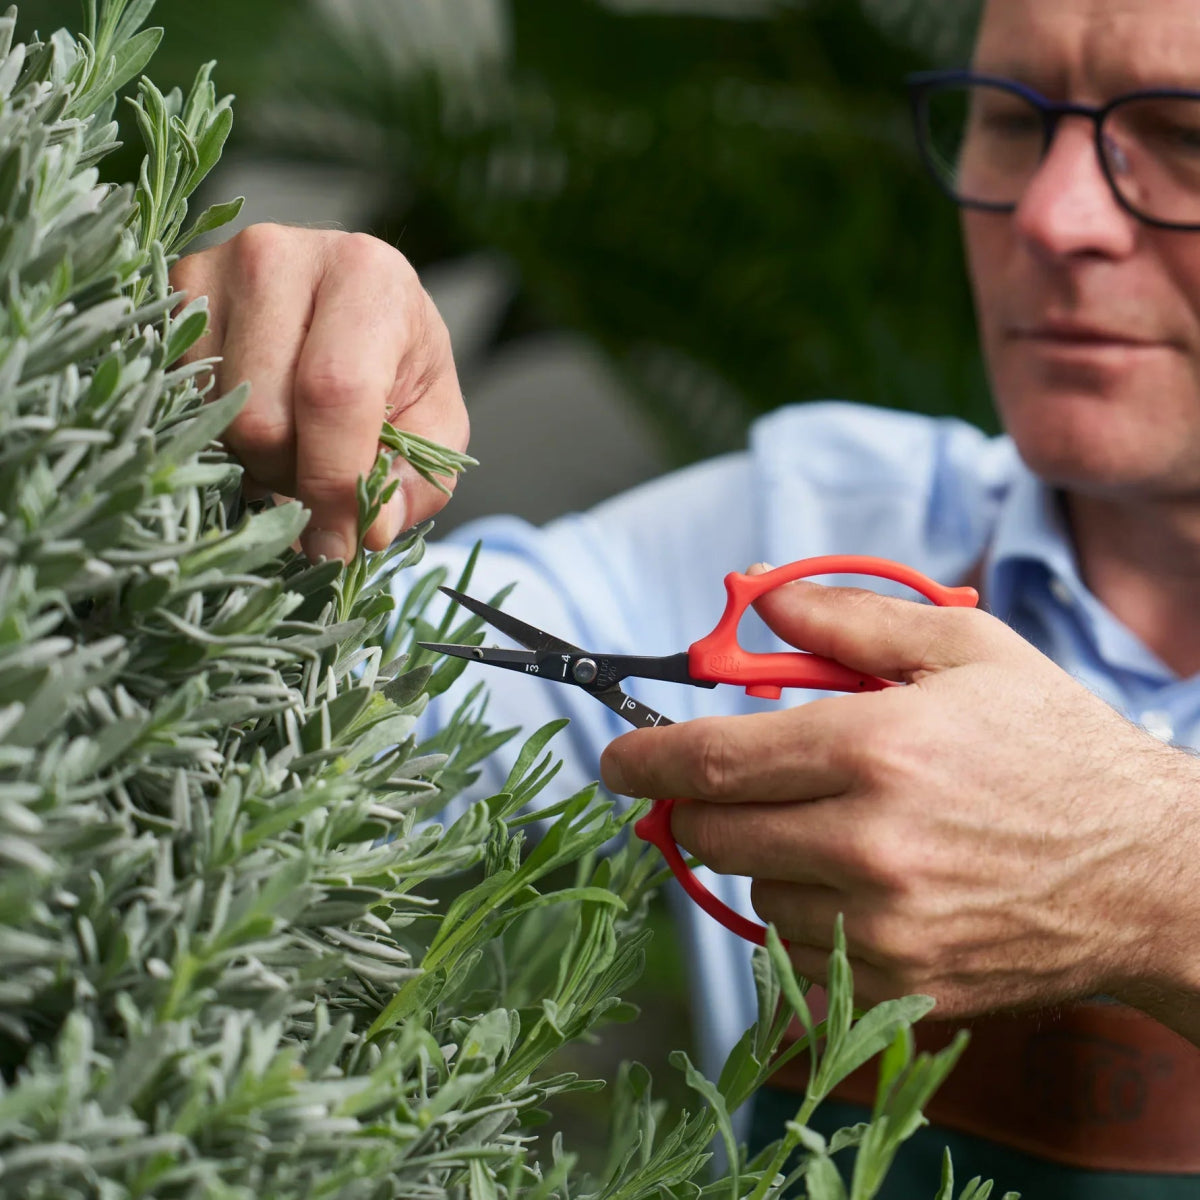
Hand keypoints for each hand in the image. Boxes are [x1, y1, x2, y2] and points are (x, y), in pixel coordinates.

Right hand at [171, 224, 469, 561]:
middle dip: (292, 476)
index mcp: (367, 277)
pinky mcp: (172, 292)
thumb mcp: (435, 424)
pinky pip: (180, 399)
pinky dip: (219, 433)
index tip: (339, 546)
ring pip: (215, 416)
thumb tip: (370, 532)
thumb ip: (417, 481)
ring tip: (293, 441)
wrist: (354, 302)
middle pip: (261, 416)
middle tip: (319, 475)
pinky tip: (254, 419)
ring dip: (255, 459)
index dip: (332, 484)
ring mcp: (215, 269)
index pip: (333, 393)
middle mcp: (281, 256)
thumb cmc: (400, 365)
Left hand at [601, 576, 1199, 1033]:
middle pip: (713, 831)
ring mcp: (886, 927)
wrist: (1149, 871)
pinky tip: (856, 884)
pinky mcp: (903, 987)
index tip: (614, 757)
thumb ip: (850, 618)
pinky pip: (796, 956)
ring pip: (752, 895)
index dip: (643, 757)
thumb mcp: (964, 650)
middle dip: (697, 803)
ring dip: (763, 858)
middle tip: (728, 783)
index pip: (712, 758)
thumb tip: (758, 598)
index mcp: (878, 746)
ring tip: (830, 828)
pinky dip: (801, 917)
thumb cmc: (1054, 747)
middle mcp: (871, 843)